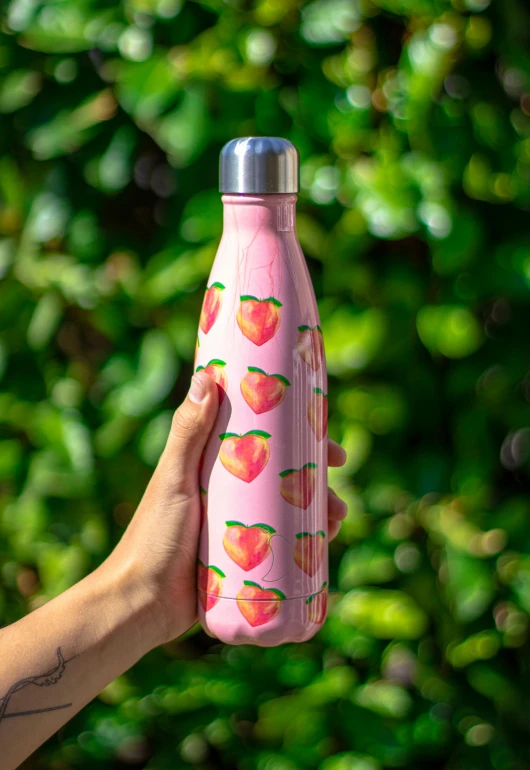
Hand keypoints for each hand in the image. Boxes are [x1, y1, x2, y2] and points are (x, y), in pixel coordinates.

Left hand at [101, 371, 347, 647]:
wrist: (141, 603)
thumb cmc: (152, 537)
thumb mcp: (174, 480)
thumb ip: (188, 433)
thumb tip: (206, 376)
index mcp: (212, 466)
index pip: (262, 440)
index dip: (295, 432)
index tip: (322, 430)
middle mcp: (228, 492)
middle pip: (283, 474)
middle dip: (317, 473)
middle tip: (339, 475)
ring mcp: (238, 526)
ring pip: (289, 510)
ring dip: (319, 508)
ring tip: (340, 519)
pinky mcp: (244, 560)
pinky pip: (283, 545)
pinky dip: (307, 541)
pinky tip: (327, 544)